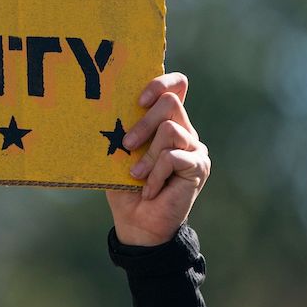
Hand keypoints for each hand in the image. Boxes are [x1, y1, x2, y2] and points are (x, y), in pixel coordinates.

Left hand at [105, 73, 209, 245]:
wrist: (137, 224)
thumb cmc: (125, 188)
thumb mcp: (119, 154)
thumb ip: (123, 130)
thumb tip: (108, 107)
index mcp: (166, 123)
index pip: (177, 86)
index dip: (161, 82)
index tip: (139, 100)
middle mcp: (185, 131)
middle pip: (170, 103)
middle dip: (143, 122)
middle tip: (127, 144)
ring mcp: (195, 149)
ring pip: (169, 129)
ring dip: (147, 155)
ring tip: (136, 176)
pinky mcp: (199, 166)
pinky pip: (173, 157)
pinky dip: (155, 174)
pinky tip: (150, 189)